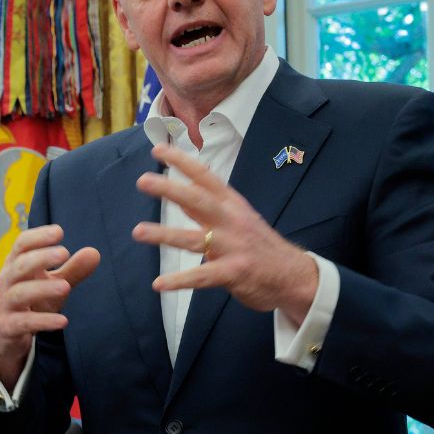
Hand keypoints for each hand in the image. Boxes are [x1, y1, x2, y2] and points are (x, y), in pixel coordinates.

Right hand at [0, 224, 99, 388]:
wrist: (3, 335)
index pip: (21, 244)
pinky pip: (24, 322)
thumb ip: (72, 270)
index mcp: (15, 265)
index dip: (38, 236)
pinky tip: (63, 321)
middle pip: (19, 266)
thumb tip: (95, 253)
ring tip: (66, 286)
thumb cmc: (30, 302)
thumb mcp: (51, 285)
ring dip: (42, 288)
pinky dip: (43, 321)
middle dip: (40, 258)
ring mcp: (5, 305)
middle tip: (64, 252)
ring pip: (19, 293)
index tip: (59, 232)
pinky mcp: (7, 327)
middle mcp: (7, 282)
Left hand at [133, 144, 317, 317]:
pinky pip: (202, 277)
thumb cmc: (259, 246)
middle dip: (170, 189)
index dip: (182, 161)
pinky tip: (159, 284)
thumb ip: (207, 209)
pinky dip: (180, 281)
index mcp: (232, 204)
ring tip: (138, 231)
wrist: (295, 276)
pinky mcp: (233, 272)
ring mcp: (233, 246)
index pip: (205, 176)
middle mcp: (231, 220)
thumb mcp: (237, 218)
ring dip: (164, 234)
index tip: (158, 150)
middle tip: (142, 180)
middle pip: (198, 200)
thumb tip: (180, 192)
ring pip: (194, 238)